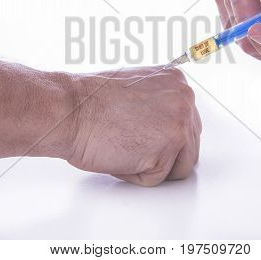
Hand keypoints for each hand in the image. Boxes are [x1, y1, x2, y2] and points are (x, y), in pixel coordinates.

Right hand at [66, 67, 200, 185]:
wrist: (71, 109)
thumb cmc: (91, 102)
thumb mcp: (137, 89)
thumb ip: (160, 103)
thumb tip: (167, 125)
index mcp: (177, 82)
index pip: (187, 124)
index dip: (162, 138)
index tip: (143, 136)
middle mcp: (185, 98)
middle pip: (189, 146)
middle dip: (162, 154)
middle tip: (131, 143)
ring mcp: (180, 121)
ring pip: (180, 165)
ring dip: (152, 166)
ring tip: (126, 146)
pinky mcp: (170, 145)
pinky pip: (159, 178)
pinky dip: (137, 175)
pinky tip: (120, 154)